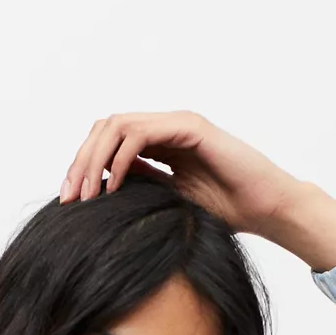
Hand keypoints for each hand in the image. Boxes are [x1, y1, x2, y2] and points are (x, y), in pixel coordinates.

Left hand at [58, 110, 304, 237]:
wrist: (266, 209)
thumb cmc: (228, 210)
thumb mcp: (170, 202)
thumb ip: (142, 187)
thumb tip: (101, 192)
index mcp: (160, 143)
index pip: (108, 142)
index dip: (83, 166)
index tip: (69, 200)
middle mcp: (166, 127)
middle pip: (105, 128)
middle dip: (81, 161)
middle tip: (69, 197)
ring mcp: (177, 124)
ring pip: (117, 125)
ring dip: (94, 159)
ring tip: (86, 194)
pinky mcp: (190, 127)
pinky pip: (140, 134)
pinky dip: (120, 158)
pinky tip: (113, 185)